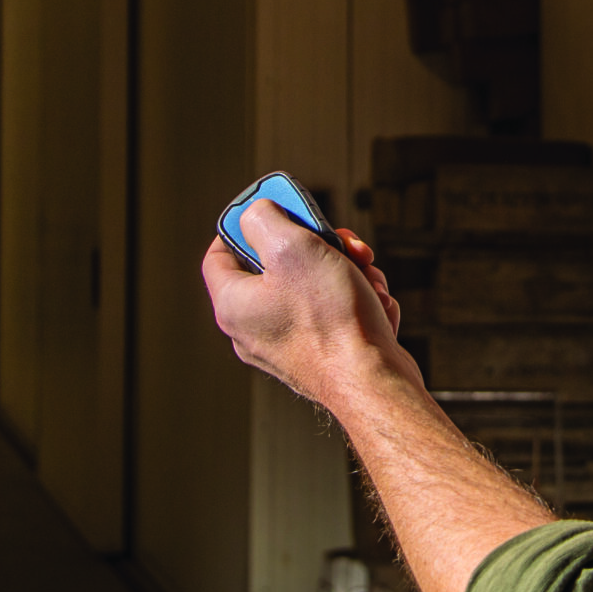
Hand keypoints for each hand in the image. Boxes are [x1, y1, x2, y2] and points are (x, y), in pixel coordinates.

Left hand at [202, 201, 417, 404]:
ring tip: (365, 279)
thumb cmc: (332, 322)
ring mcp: (289, 345)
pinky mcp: (322, 356)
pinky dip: (358, 301)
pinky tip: (373, 307)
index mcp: (235, 306)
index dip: (242, 225)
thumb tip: (258, 212)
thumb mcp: (292, 247)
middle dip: (316, 246)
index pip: (219, 255)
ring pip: (314, 287)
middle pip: (277, 267)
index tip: (271, 210)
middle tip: (338, 240)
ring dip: (345, 272)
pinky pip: (335, 313)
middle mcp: (255, 329)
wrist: (373, 381)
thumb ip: (265, 219)